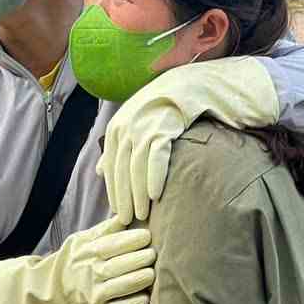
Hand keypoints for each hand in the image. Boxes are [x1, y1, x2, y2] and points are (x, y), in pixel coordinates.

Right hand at [0, 218, 157, 303]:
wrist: (54, 289)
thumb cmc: (75, 260)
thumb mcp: (83, 240)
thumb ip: (105, 230)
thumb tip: (126, 214)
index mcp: (87, 253)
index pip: (110, 245)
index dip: (129, 240)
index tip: (146, 235)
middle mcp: (89, 274)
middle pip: (115, 266)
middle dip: (136, 260)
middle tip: (152, 254)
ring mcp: (93, 295)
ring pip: (118, 287)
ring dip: (136, 281)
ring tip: (151, 273)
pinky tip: (145, 297)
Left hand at [96, 58, 278, 223]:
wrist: (204, 83)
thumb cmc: (172, 108)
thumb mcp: (141, 123)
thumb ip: (121, 147)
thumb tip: (99, 171)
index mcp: (118, 124)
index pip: (112, 164)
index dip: (114, 190)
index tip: (118, 213)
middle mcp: (127, 121)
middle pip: (121, 166)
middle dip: (122, 195)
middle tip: (127, 221)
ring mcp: (146, 119)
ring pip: (136, 162)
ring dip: (137, 191)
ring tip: (142, 214)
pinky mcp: (168, 119)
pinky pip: (156, 152)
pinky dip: (154, 174)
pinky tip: (155, 194)